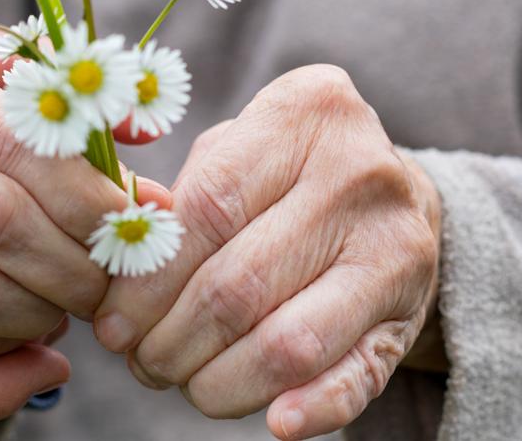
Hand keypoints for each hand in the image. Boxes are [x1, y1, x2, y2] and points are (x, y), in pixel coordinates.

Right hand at [0, 45, 169, 363]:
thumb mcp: (14, 92)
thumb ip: (80, 115)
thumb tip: (150, 180)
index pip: (15, 141)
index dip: (84, 194)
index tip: (130, 223)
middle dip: (70, 262)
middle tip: (112, 280)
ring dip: (37, 310)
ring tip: (71, 302)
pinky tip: (24, 323)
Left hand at [95, 65, 441, 439]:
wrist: (395, 193)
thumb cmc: (284, 170)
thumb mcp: (236, 149)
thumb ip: (179, 200)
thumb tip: (116, 276)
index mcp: (305, 112)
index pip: (206, 209)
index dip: (147, 280)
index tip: (110, 322)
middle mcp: (359, 173)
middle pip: (238, 285)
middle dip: (172, 340)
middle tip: (141, 361)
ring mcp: (397, 246)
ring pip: (288, 342)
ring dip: (218, 381)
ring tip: (183, 382)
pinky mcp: (411, 312)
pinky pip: (359, 375)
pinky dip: (314, 409)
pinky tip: (275, 423)